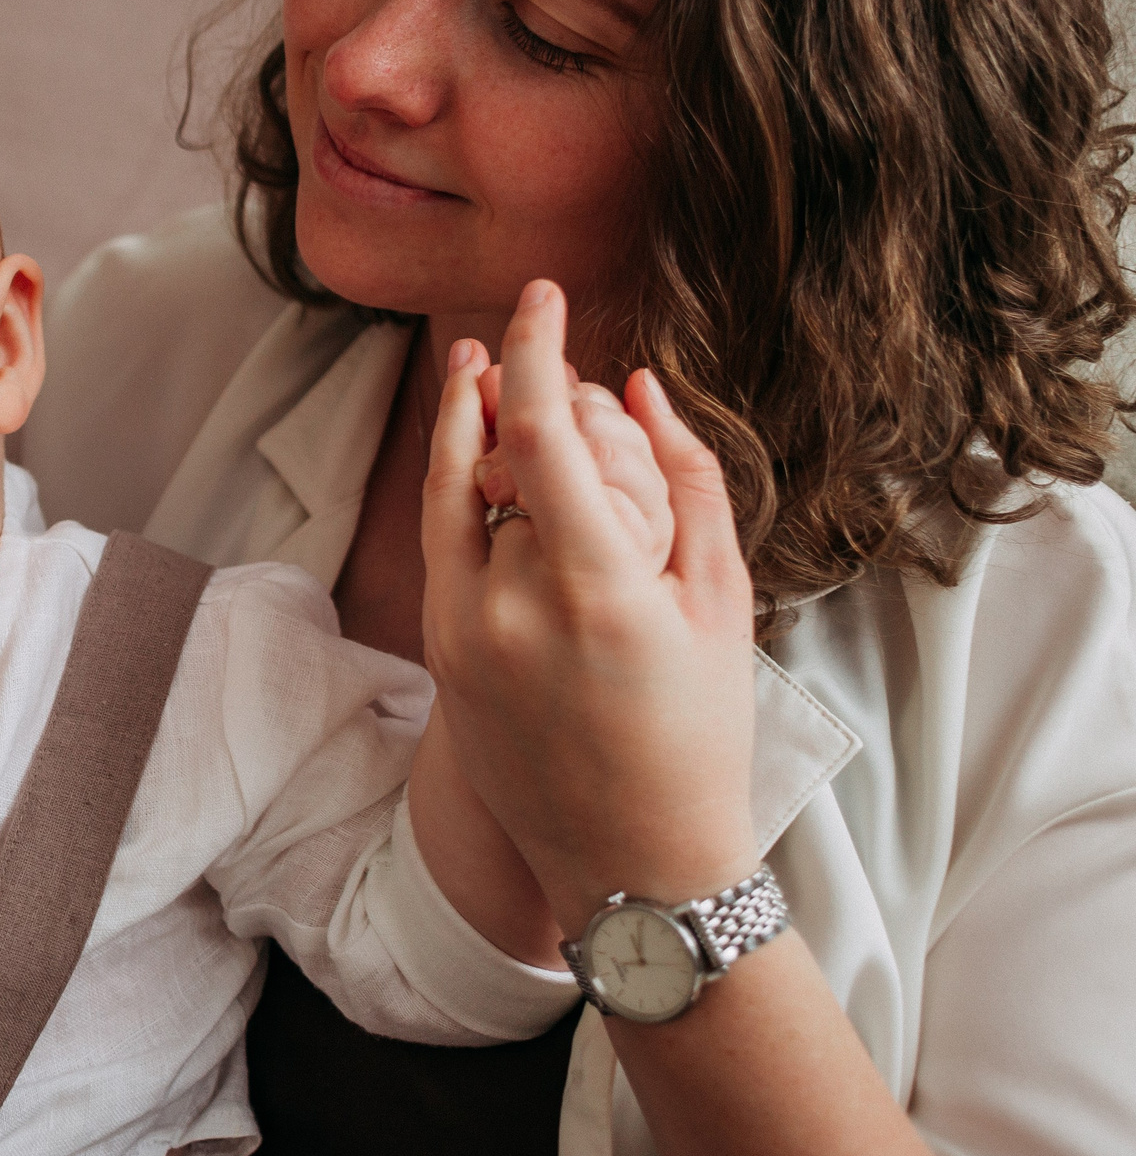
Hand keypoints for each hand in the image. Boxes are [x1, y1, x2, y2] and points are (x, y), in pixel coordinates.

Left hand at [420, 281, 760, 932]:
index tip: (542, 294)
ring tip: (480, 369)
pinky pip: (435, 542)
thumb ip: (686, 477)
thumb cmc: (699, 730)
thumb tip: (640, 383)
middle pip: (500, 452)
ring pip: (450, 491)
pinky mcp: (434, 654)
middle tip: (554, 369)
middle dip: (528, 397)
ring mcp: (459, 634)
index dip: (535, 349)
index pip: (539, 433)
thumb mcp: (721, 598)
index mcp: (595, 591)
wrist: (629, 862)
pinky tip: (474, 452)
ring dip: (467, 423)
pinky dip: (453, 485)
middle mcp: (510, 608)